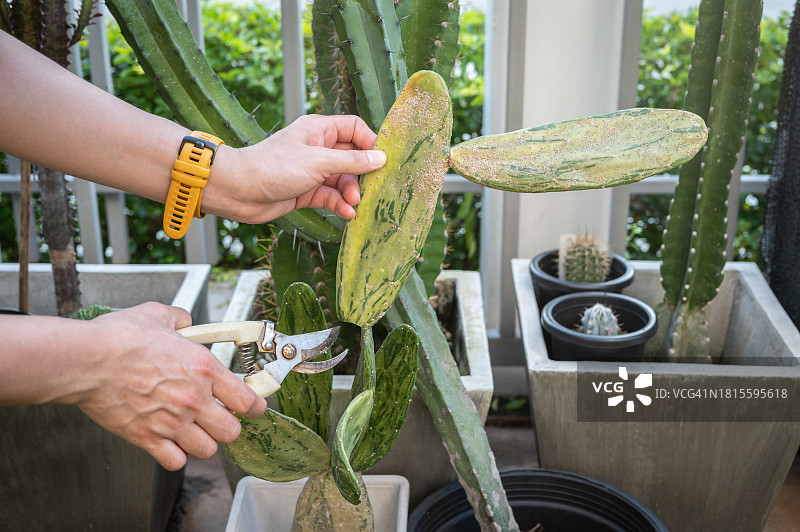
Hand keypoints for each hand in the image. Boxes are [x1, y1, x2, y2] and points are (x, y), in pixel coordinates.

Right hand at [74, 303, 265, 470]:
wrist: (87, 360)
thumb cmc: (120, 338)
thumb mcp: (159, 315)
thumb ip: (180, 319)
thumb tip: (186, 322)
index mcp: (205, 369)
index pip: (248, 401)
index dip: (254, 406)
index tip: (252, 406)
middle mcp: (194, 399)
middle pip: (232, 431)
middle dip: (228, 426)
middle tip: (218, 418)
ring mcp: (172, 422)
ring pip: (207, 450)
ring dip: (202, 442)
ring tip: (192, 430)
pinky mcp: (147, 438)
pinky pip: (175, 461)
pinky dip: (174, 455)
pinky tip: (169, 442)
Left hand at [208, 114, 385, 223]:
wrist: (239, 191)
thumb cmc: (274, 167)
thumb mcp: (318, 162)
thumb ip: (352, 162)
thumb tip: (381, 159)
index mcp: (319, 130)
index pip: (355, 129)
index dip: (370, 143)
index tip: (384, 161)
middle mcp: (317, 148)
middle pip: (352, 158)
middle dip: (362, 174)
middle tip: (370, 189)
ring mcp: (312, 170)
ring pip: (342, 180)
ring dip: (351, 192)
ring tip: (354, 204)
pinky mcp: (306, 191)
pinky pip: (330, 196)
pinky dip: (339, 204)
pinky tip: (346, 214)